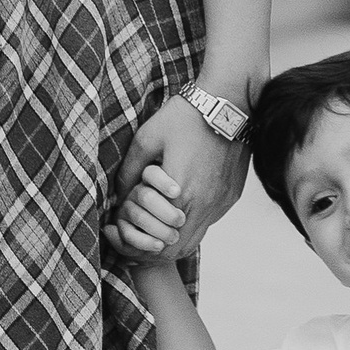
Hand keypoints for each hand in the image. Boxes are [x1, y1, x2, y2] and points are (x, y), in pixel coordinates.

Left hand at [113, 93, 247, 255]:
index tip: (123, 234)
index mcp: (181, 193)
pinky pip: (209, 221)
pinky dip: (191, 222)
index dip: (137, 246)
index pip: (158, 242)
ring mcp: (221, 202)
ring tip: (155, 223)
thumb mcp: (146, 140)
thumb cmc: (185, 117)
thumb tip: (118, 197)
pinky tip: (178, 207)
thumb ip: (129, 173)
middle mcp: (205, 204)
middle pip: (177, 248)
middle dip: (153, 247)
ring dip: (174, 236)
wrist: (229, 101)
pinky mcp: (231, 196)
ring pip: (195, 238)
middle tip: (136, 235)